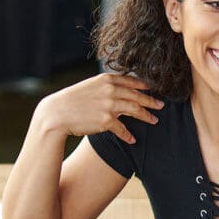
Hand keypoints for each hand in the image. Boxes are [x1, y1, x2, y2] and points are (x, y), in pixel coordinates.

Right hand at [35, 73, 163, 144]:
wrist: (56, 113)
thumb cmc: (72, 100)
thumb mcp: (90, 87)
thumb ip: (106, 87)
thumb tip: (120, 91)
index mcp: (106, 79)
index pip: (131, 81)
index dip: (145, 85)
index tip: (154, 89)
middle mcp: (110, 90)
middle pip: (137, 96)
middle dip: (151, 101)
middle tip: (161, 106)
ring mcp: (109, 105)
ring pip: (135, 110)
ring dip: (146, 116)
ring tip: (154, 121)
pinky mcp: (106, 121)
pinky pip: (123, 129)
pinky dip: (128, 135)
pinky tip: (133, 139)